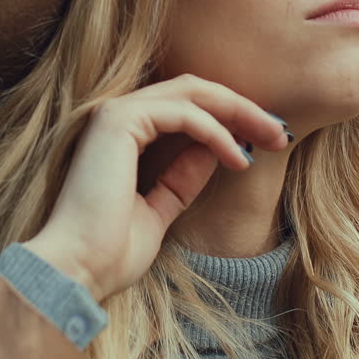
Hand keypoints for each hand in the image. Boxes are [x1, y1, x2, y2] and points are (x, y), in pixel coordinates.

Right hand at [21, 73, 289, 302]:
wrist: (78, 268)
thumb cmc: (110, 249)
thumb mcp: (160, 208)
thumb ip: (181, 177)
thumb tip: (216, 152)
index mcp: (122, 133)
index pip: (185, 107)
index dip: (229, 117)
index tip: (265, 141)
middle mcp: (116, 115)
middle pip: (194, 90)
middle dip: (242, 108)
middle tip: (280, 133)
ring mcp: (115, 113)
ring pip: (193, 92)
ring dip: (238, 112)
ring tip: (271, 139)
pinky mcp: (119, 121)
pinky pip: (183, 114)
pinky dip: (216, 132)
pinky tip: (236, 157)